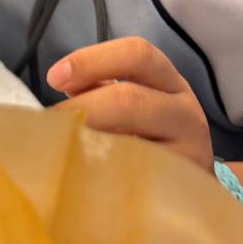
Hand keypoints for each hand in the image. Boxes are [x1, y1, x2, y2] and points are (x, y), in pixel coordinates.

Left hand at [47, 37, 213, 172]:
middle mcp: (186, 113)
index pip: (137, 54)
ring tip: (66, 149)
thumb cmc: (150, 137)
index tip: (55, 77)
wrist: (189, 189)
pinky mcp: (179, 188)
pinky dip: (105, 174)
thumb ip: (98, 89)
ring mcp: (188, 153)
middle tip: (54, 121)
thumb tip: (60, 81)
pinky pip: (136, 177)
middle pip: (130, 98)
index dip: (91, 60)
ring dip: (90, 142)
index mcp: (170, 82)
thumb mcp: (131, 104)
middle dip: (83, 106)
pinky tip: (87, 176)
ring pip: (133, 141)